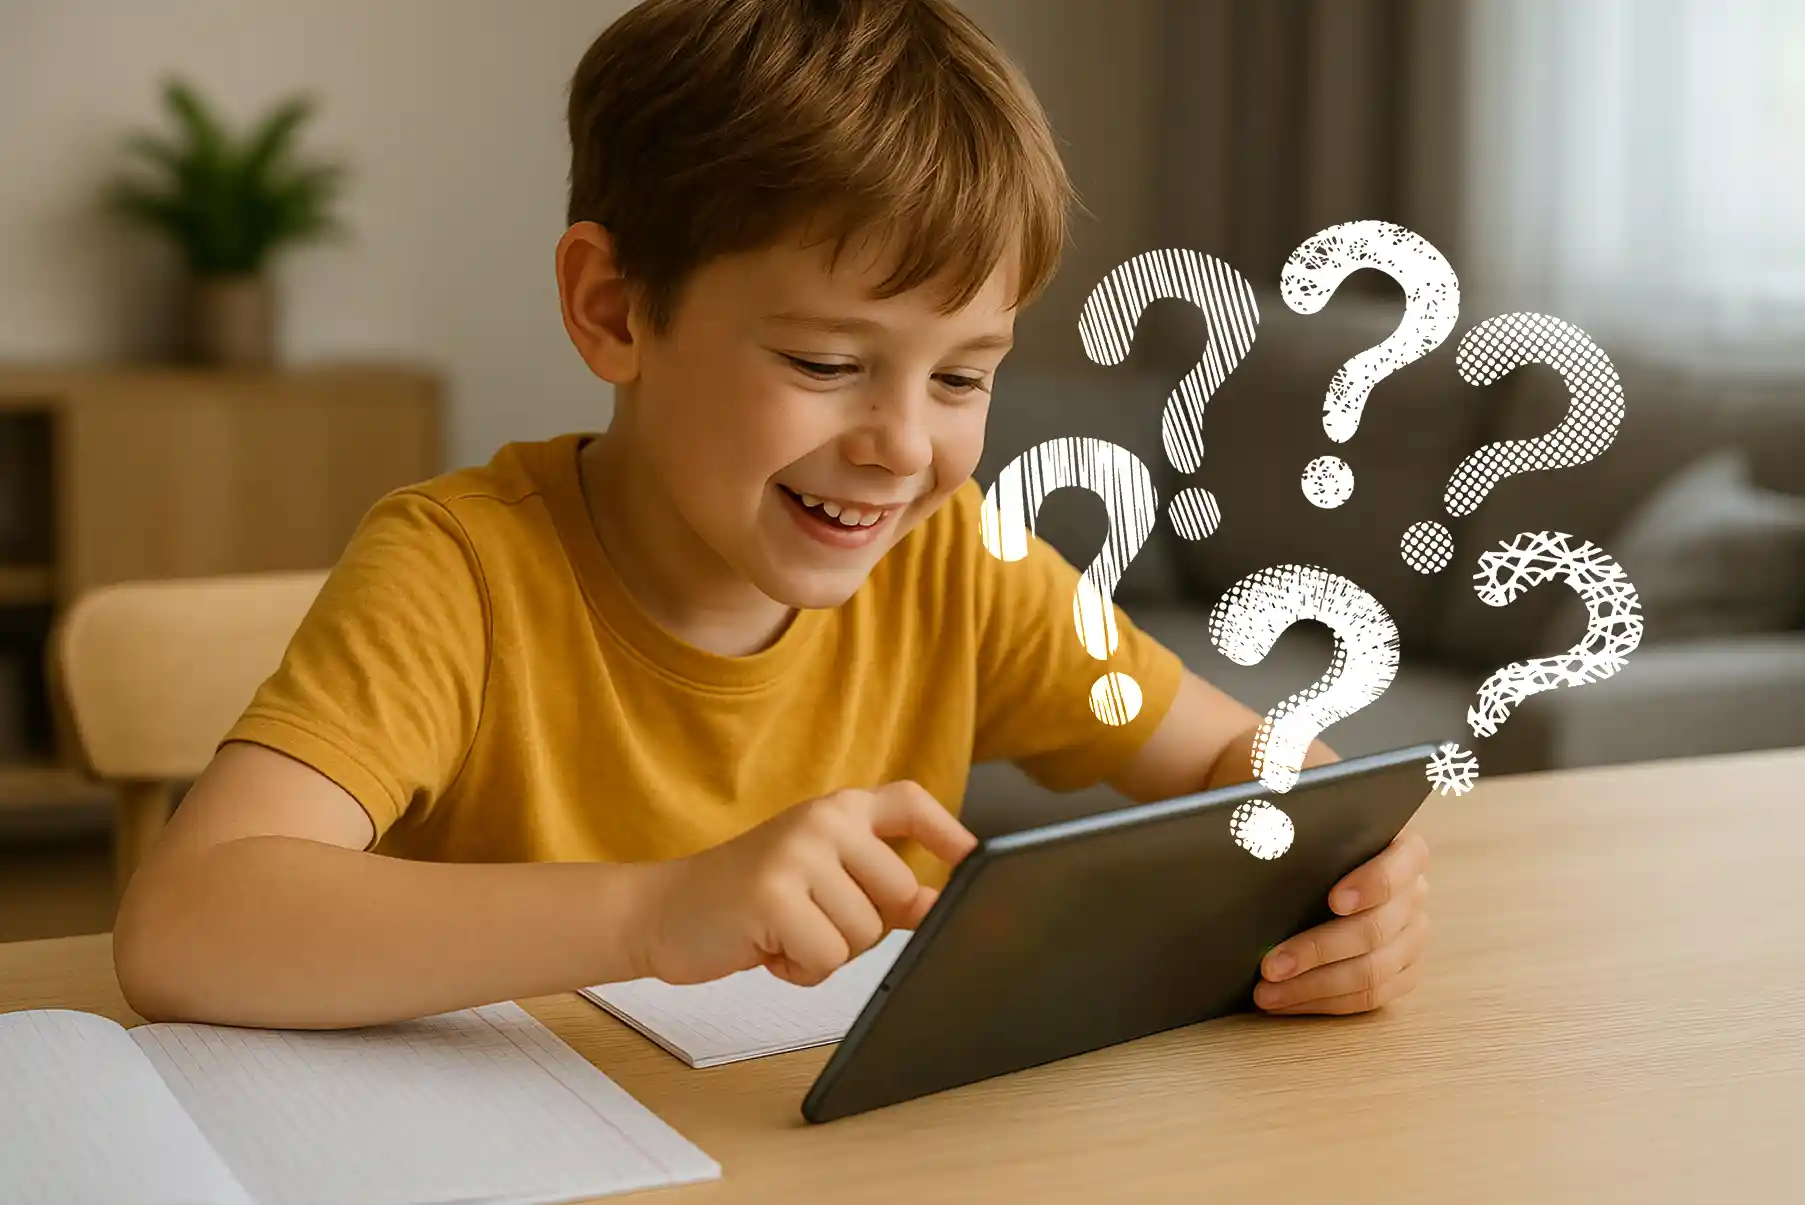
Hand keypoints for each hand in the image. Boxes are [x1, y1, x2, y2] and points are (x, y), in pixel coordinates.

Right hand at [634, 782, 977, 987]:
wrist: (661, 912)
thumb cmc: (746, 899)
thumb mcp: (817, 878)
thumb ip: (876, 885)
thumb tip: (939, 907)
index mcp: (836, 810)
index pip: (908, 804)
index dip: (948, 832)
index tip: (973, 860)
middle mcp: (821, 821)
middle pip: (900, 895)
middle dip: (864, 929)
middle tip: (810, 921)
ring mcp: (796, 853)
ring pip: (865, 934)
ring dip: (826, 953)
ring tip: (782, 931)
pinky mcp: (773, 895)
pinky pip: (827, 957)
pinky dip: (799, 970)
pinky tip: (766, 948)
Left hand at [1254, 828, 1429, 1014]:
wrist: (1312, 857)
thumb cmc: (1306, 830)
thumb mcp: (1300, 811)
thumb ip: (1291, 814)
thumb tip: (1260, 829)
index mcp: (1402, 848)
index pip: (1400, 866)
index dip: (1372, 884)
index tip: (1333, 901)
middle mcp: (1414, 894)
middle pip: (1376, 930)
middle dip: (1317, 951)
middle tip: (1271, 966)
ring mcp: (1412, 937)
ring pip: (1372, 973)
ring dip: (1313, 987)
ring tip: (1267, 993)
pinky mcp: (1402, 971)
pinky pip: (1369, 997)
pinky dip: (1324, 1003)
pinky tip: (1286, 1001)